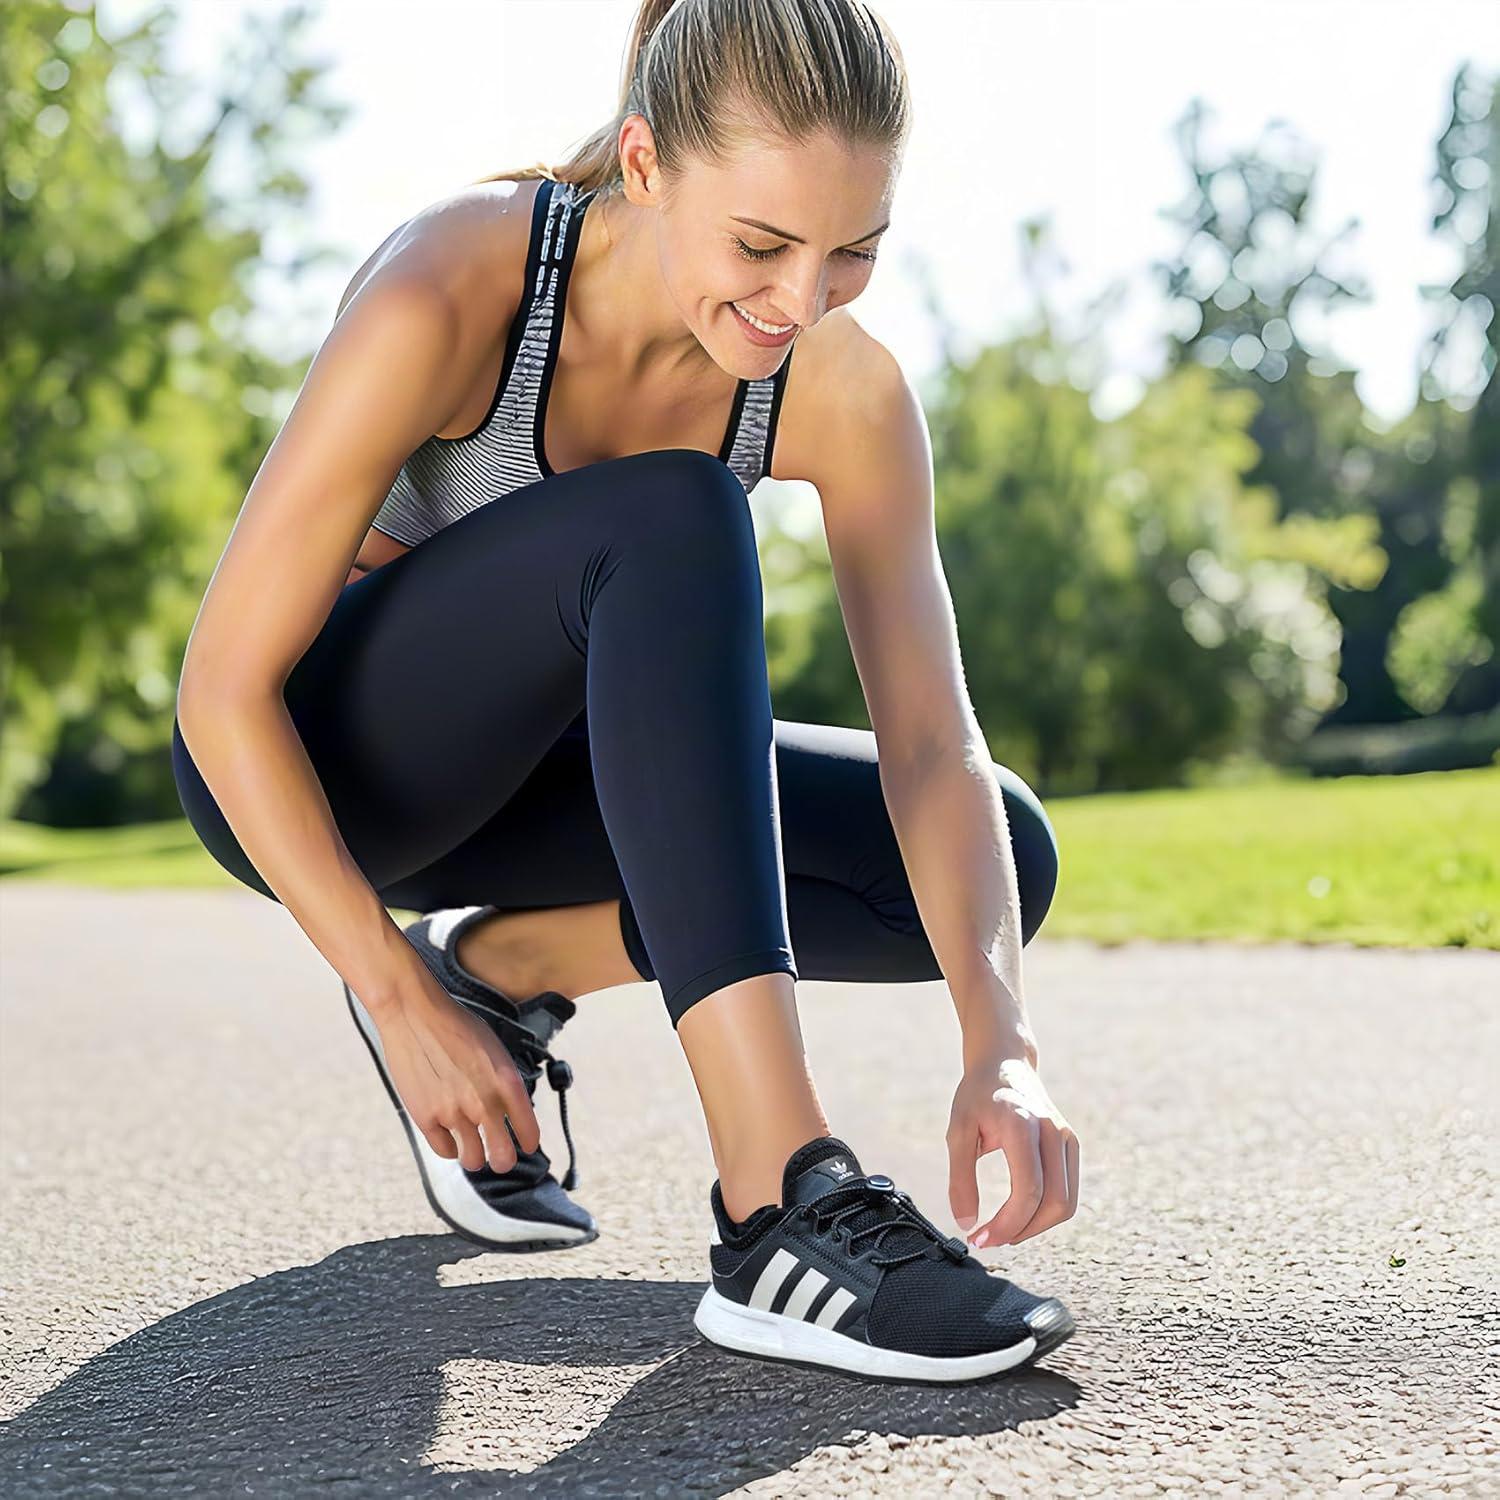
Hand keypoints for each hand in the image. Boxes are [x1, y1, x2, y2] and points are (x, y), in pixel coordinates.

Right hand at [367, 964, 541, 1172]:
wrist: (415, 1013)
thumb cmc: (456, 1025)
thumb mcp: (493, 1049)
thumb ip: (503, 1082)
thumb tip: (508, 1110)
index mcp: (507, 1082)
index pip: (528, 1131)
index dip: (528, 1141)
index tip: (525, 1144)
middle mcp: (484, 1102)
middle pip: (503, 1157)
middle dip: (503, 1159)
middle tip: (499, 1154)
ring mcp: (453, 1112)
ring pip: (472, 1160)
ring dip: (474, 1156)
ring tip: (472, 1148)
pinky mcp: (425, 1117)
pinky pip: (444, 1150)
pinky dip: (449, 1147)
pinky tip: (450, 1136)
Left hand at [946, 1056, 1078, 1247]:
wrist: (1004, 1062)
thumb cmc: (977, 1095)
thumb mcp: (958, 1131)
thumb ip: (960, 1179)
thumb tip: (966, 1224)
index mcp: (1023, 1125)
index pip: (1027, 1191)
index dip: (1006, 1224)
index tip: (979, 1237)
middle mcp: (1053, 1132)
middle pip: (1053, 1203)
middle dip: (1021, 1231)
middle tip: (989, 1238)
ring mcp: (1067, 1138)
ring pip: (1066, 1203)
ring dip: (1036, 1227)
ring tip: (1004, 1230)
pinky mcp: (1071, 1145)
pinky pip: (1068, 1192)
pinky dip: (1047, 1212)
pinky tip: (1020, 1214)